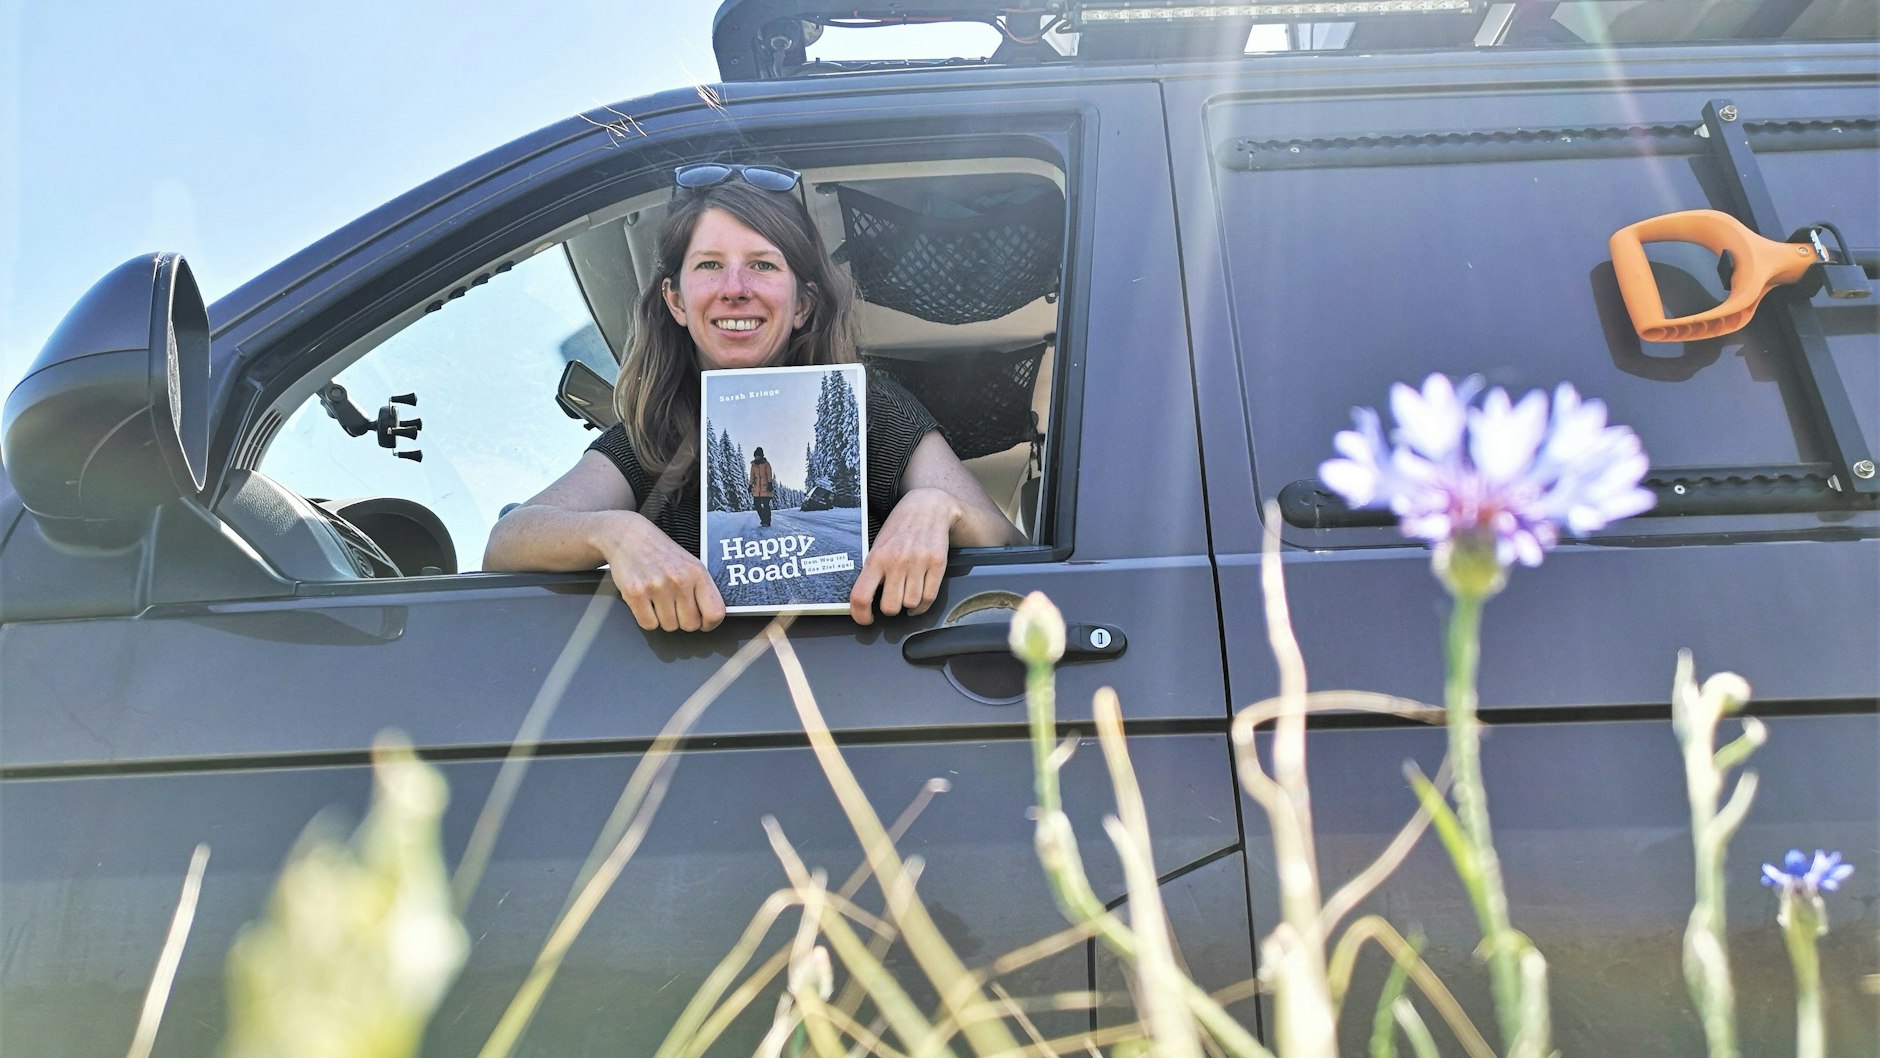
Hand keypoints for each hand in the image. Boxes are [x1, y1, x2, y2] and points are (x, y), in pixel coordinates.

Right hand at [597, 511, 726, 631]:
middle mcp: (679, 580)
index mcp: (697, 572)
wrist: (628, 536)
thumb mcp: (690, 563)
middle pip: (690, 625)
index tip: (704, 622)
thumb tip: (709, 617)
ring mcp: (657, 587)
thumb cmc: (660, 552)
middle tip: (675, 606)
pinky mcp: (635, 594)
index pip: (715, 612)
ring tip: (658, 598)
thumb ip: (701, 588)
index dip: (710, 624)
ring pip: (669, 626)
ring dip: (664, 618)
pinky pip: (649, 624)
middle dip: (683, 620)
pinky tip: (646, 602)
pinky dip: (647, 618)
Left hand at [850, 487, 959, 624]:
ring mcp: (918, 563)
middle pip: (890, 607)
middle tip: (891, 601)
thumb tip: (865, 600)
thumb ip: (872, 571)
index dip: (861, 615)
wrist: (928, 507)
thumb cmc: (900, 527)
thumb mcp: (878, 545)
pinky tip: (919, 599)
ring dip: (908, 604)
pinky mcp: (937, 564)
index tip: (865, 619)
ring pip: (911, 604)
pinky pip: (929, 598)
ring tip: (906, 594)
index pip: (861, 596)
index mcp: (876, 558)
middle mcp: (896, 562)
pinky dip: (923, 605)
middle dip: (890, 609)